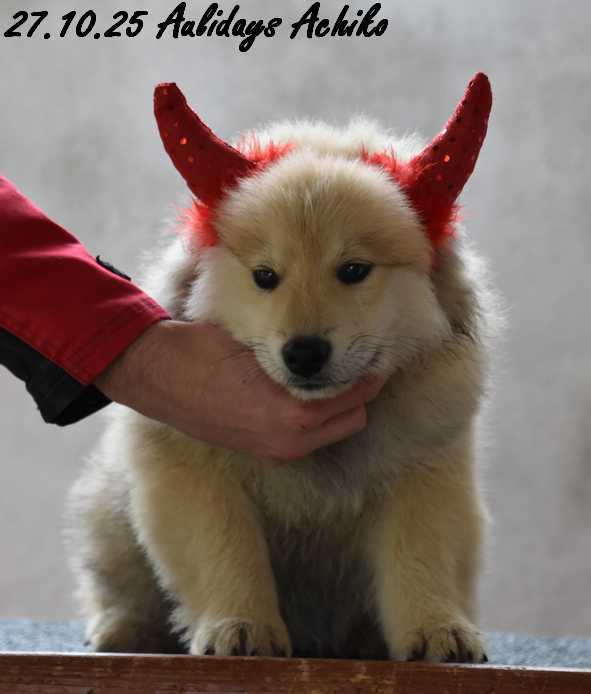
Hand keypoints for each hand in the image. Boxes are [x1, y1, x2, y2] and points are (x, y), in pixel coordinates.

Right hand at [94, 320, 387, 461]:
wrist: (156, 375)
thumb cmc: (204, 352)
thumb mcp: (261, 346)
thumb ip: (301, 359)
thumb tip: (337, 351)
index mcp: (293, 416)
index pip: (357, 396)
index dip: (370, 372)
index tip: (374, 351)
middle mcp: (289, 442)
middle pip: (353, 419)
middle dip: (360, 393)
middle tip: (358, 363)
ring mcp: (274, 451)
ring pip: (332, 431)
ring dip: (340, 407)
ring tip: (333, 377)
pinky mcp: (260, 451)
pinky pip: (307, 438)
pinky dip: (316, 419)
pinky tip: (303, 392)